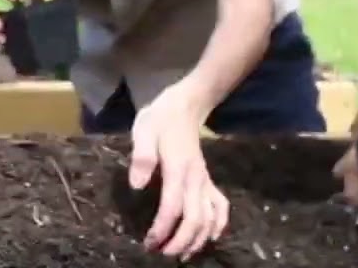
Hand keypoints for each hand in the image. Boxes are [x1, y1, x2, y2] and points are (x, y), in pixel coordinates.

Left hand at [129, 81, 228, 260]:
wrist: (185, 105)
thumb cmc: (160, 119)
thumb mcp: (144, 130)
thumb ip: (142, 157)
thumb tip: (137, 185)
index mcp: (178, 169)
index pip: (173, 207)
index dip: (162, 230)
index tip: (149, 243)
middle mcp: (196, 179)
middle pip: (195, 219)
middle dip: (181, 242)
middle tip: (162, 255)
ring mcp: (205, 180)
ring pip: (210, 217)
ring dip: (198, 240)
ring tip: (182, 255)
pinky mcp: (208, 180)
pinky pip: (221, 206)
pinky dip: (219, 225)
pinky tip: (211, 238)